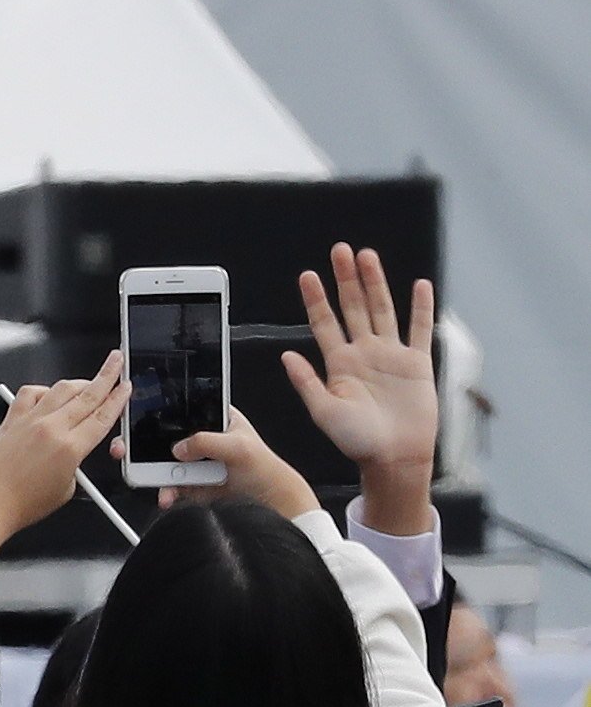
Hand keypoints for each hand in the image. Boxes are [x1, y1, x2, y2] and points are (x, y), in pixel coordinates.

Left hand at [0, 353, 128, 570]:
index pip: (103, 415)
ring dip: (79, 382)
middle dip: (107, 375)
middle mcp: (51, 428)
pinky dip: (43, 390)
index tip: (125, 386)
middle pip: (88, 394)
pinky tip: (48, 395)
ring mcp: (30, 421)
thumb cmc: (20, 505)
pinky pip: (30, 393)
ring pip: (61, 388)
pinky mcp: (11, 420)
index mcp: (71, 448)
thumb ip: (75, 465)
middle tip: (116, 361)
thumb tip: (75, 451)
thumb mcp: (65, 490)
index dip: (118, 398)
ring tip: (88, 381)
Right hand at [166, 407, 320, 521]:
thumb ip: (207, 442)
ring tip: (167, 487)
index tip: (159, 430)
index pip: (189, 412)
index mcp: (219, 419)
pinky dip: (168, 491)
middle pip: (174, 440)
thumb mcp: (239, 447)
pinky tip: (170, 495)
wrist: (270, 499)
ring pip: (169, 464)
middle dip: (163, 453)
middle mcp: (206, 438)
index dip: (172, 418)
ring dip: (163, 476)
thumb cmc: (265, 469)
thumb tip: (179, 447)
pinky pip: (172, 484)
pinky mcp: (193, 482)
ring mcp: (198, 461)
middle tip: (160, 463)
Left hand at [285, 243, 436, 534]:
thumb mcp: (324, 411)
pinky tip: (419, 284)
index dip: (316, 299)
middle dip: (346, 279)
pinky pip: (419, 329)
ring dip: (375, 283)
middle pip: (353, 307)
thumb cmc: (355, 440)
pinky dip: (420, 307)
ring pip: (383, 309)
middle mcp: (363, 354)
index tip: (307, 276)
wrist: (393, 457)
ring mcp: (391, 355)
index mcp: (338, 364)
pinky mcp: (417, 362)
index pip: (324, 323)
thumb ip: (307, 382)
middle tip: (340, 250)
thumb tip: (286, 355)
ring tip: (367, 256)